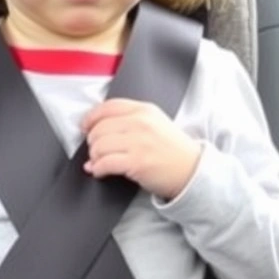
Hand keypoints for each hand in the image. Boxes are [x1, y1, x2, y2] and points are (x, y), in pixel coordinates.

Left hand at [81, 99, 201, 199]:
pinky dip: (97, 169)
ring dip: (94, 157)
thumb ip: (130, 120)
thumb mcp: (155, 123)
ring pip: (99, 146)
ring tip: (98, 162)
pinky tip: (99, 172)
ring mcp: (138, 142)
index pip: (108, 107)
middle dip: (92, 142)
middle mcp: (140, 123)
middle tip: (95, 151)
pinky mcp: (136, 162)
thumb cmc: (173, 150)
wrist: (192, 171)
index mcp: (144, 110)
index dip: (91, 118)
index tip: (85, 128)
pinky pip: (105, 163)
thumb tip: (97, 128)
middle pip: (99, 128)